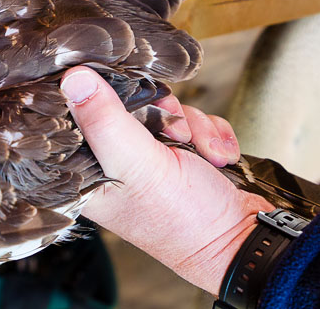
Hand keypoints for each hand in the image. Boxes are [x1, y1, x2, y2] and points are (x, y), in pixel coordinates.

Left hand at [60, 66, 273, 294]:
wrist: (245, 241)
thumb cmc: (185, 220)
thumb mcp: (138, 166)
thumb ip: (105, 121)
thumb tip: (74, 78)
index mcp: (89, 173)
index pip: (80, 114)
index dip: (107, 99)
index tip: (133, 104)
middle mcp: (116, 164)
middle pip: (129, 103)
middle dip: (165, 115)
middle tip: (178, 137)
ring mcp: (150, 158)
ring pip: (166, 107)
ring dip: (194, 126)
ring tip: (203, 156)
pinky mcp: (182, 153)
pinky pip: (193, 119)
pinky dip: (209, 134)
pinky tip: (215, 158)